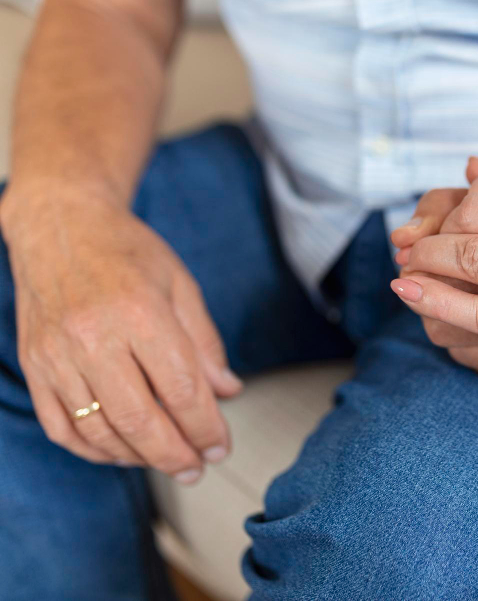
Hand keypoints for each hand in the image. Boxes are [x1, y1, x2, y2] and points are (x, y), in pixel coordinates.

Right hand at [1, 188, 241, 482]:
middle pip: (139, 420)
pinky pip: (61, 426)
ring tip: (167, 462)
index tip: (221, 446)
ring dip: (138, 457)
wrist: (60, 226)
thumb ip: (204, 343)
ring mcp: (56, 355)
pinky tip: (122, 452)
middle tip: (198, 467)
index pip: (180, 390)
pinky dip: (94, 449)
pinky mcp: (34, 366)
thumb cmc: (127, 252)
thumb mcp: (181, 285)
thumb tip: (227, 392)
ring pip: (99, 430)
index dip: (205, 427)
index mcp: (139, 313)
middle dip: (175, 454)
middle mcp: (92, 337)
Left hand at [390, 160, 477, 385]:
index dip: (463, 202)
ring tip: (412, 263)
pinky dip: (434, 299)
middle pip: (475, 214)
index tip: (455, 220)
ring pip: (469, 257)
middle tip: (432, 242)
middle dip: (443, 227)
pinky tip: (409, 290)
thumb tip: (472, 166)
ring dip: (429, 257)